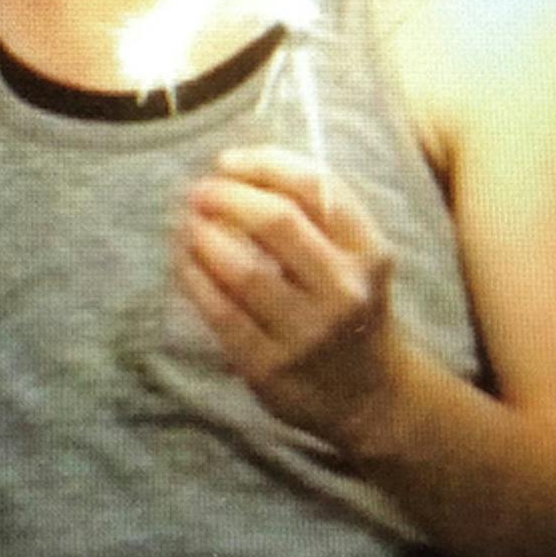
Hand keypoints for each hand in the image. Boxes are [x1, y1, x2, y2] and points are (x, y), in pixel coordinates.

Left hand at [175, 146, 396, 445]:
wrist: (371, 396)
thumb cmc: (349, 307)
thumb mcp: (354, 259)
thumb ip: (313, 214)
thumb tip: (235, 167)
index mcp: (369, 253)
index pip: (317, 188)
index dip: (265, 163)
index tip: (226, 160)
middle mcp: (345, 291)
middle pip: (275, 222)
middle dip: (226, 196)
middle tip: (198, 191)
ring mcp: (307, 333)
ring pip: (240, 269)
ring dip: (201, 236)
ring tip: (187, 224)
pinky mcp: (271, 367)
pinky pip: (219, 312)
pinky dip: (193, 277)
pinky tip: (184, 261)